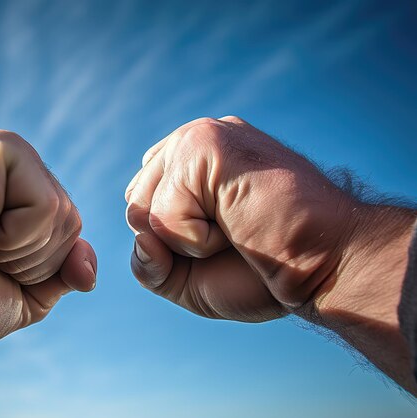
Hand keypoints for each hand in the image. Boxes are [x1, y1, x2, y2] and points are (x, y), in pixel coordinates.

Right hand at [0, 129, 96, 348]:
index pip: (72, 237)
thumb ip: (62, 277)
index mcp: (24, 204)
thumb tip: (89, 265)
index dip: (39, 270)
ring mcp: (12, 159)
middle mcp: (20, 178)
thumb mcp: (23, 298)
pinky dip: (14, 233)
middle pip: (72, 225)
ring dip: (19, 249)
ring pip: (62, 216)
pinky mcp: (2, 149)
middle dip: (31, 261)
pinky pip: (46, 204)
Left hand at [125, 116, 354, 320]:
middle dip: (171, 240)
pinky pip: (161, 214)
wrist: (325, 267)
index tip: (223, 240)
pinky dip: (194, 241)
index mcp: (191, 160)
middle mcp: (193, 140)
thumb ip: (149, 262)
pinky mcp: (206, 145)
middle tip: (232, 236)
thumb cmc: (264, 272)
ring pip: (142, 208)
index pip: (139, 199)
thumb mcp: (188, 277)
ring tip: (237, 227)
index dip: (167, 238)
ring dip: (185, 241)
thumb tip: (138, 237)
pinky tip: (238, 224)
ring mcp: (199, 137)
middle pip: (133, 203)